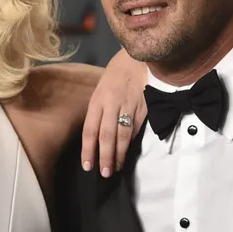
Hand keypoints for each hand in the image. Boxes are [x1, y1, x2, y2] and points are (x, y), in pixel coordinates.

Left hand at [81, 48, 147, 176]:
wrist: (138, 58)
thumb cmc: (115, 77)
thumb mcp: (101, 91)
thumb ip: (99, 114)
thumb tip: (97, 140)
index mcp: (98, 100)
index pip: (90, 129)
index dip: (88, 150)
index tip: (88, 166)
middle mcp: (112, 103)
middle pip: (107, 135)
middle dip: (105, 156)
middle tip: (104, 173)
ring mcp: (129, 105)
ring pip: (123, 134)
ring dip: (119, 153)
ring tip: (116, 167)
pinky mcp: (144, 107)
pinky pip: (137, 128)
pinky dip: (132, 141)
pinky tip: (128, 151)